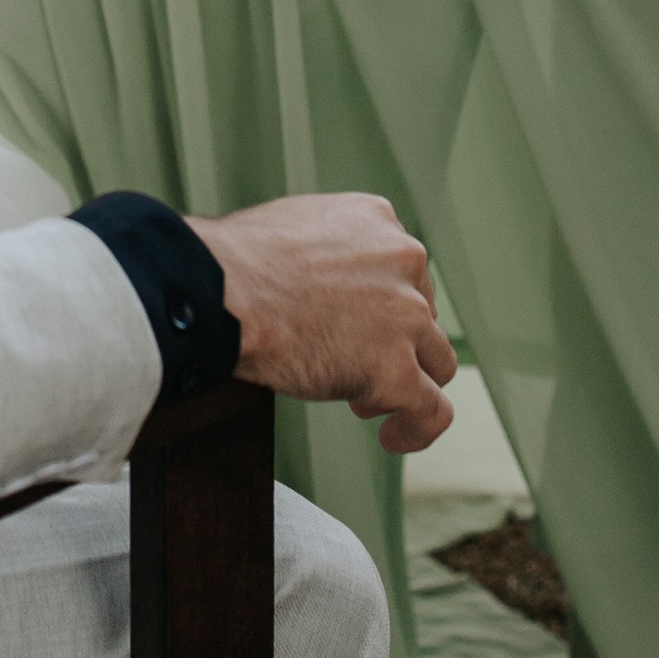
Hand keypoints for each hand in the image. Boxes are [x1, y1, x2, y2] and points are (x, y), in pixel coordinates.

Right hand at [191, 193, 456, 453]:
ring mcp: (405, 317)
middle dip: (392, 341)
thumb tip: (322, 277)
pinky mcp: (395, 371)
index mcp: (376, 220)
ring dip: (407, 380)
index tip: (358, 323)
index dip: (382, 303)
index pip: (403, 270)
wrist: (222, 291)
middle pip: (422, 314)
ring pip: (436, 361)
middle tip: (351, 359)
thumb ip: (329, 248)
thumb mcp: (296, 225)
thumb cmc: (237, 262)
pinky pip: (431, 411)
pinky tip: (393, 437)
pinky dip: (418, 428)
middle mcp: (402, 262)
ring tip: (364, 399)